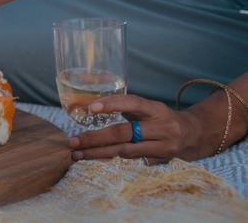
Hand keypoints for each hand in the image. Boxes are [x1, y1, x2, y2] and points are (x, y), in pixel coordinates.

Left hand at [68, 94, 212, 164]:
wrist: (195, 135)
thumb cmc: (162, 118)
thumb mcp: (150, 108)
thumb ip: (127, 108)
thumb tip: (90, 108)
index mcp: (157, 110)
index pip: (133, 103)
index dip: (112, 104)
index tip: (90, 107)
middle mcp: (162, 128)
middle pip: (123, 133)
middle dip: (94, 138)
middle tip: (73, 141)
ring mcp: (163, 148)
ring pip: (124, 151)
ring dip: (97, 153)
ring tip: (78, 154)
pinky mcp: (160, 162)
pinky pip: (130, 162)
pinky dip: (110, 161)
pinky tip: (94, 161)